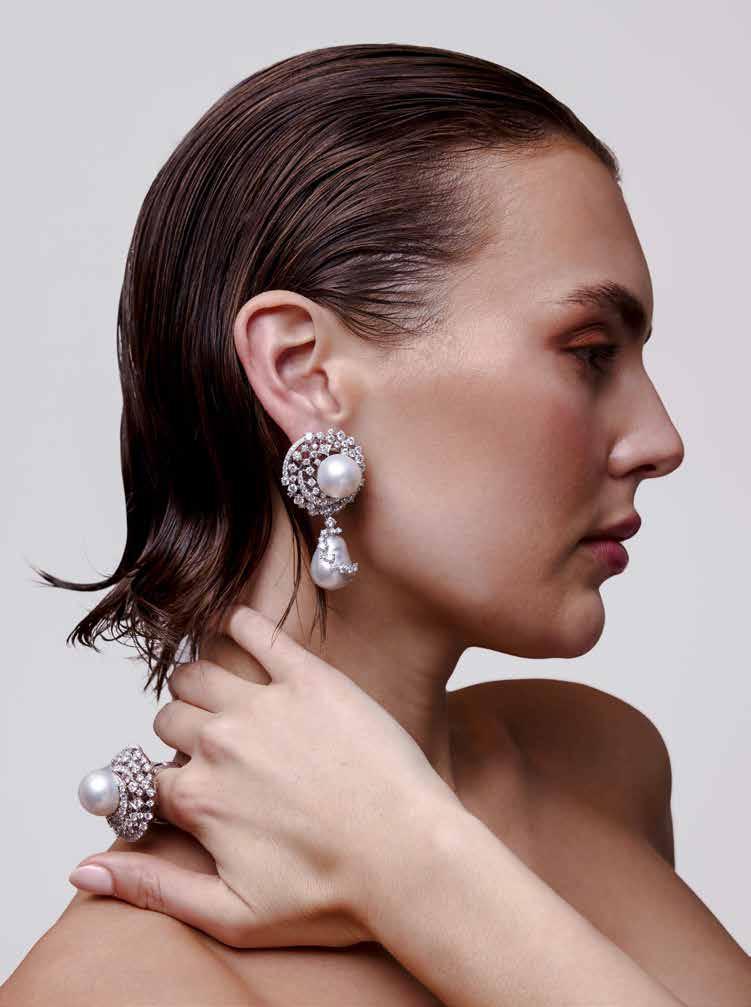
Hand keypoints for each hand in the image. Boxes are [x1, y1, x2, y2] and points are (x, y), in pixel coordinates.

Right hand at [70, 604, 459, 948]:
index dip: (164, 783)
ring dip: (198, 683)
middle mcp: (223, 742)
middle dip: (180, 731)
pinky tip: (238, 625)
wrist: (412, 858)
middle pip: (170, 717)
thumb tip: (83, 870)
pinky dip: (240, 624)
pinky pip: (260, 634)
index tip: (185, 789)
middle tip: (211, 747)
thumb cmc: (333, 895)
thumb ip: (152, 889)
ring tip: (220, 697)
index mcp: (200, 797)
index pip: (147, 774)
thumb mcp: (231, 917)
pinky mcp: (311, 679)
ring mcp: (266, 704)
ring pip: (200, 674)